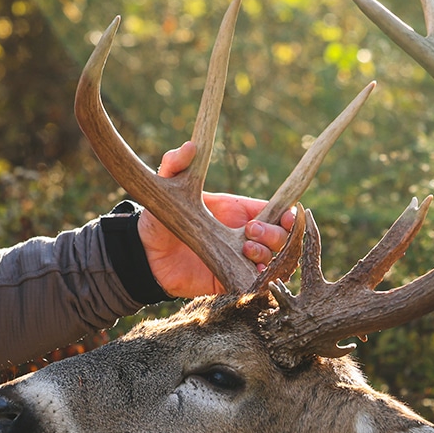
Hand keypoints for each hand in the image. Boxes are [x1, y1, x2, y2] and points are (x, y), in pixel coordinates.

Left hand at [138, 141, 297, 296]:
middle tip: (250, 233)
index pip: (277, 212)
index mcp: (239, 212)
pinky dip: (261, 281)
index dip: (289, 215)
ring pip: (275, 262)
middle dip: (276, 235)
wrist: (145, 255)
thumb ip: (175, 164)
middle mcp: (244, 237)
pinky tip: (252, 275)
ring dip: (269, 256)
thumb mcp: (168, 189)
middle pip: (282, 237)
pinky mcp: (231, 282)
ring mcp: (240, 262)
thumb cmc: (160, 218)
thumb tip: (190, 146)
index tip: (288, 216)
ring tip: (246, 250)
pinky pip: (258, 286)